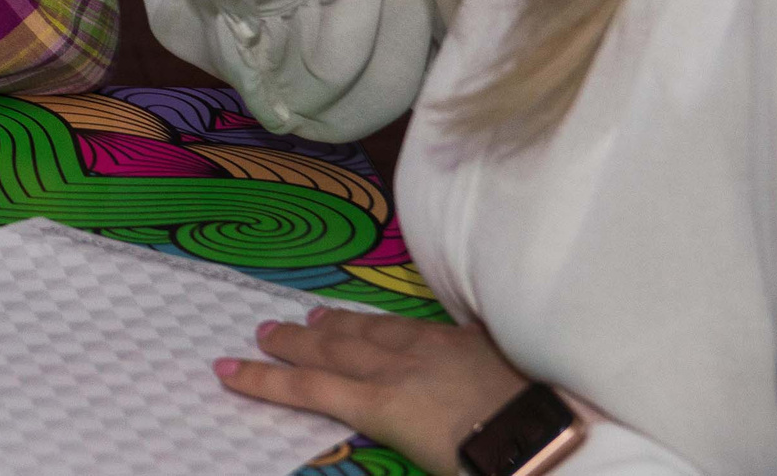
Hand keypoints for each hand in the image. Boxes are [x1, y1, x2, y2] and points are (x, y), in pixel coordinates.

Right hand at [217, 307, 530, 475]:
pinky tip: (383, 323)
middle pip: (331, 347)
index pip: (308, 389)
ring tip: (311, 317)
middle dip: (291, 340)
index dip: (262, 381)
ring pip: (370, 328)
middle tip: (262, 332)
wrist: (552, 439)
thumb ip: (395, 448)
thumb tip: (382, 430)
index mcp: (383, 407)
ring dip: (335, 323)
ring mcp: (433, 348)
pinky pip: (414, 325)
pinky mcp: (467, 340)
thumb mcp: (425, 470)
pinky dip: (385, 323)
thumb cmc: (485, 468)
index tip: (224, 368)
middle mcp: (397, 369)